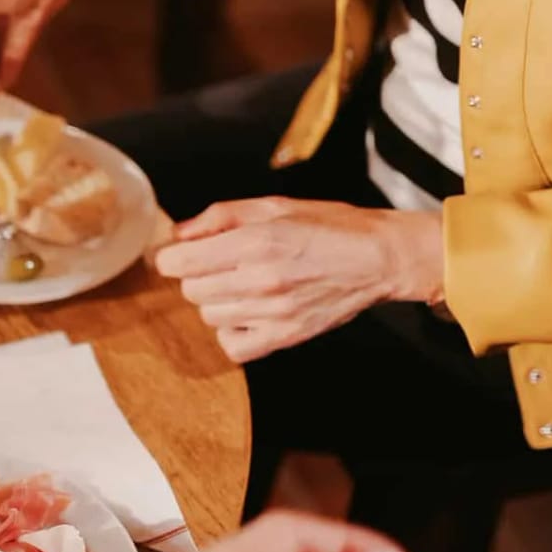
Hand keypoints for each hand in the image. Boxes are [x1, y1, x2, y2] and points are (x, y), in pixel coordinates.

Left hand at [157, 198, 445, 361]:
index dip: (172, 258)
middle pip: (190, 290)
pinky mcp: (285, 336)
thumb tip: (178, 235)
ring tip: (245, 286)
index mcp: (255, 241)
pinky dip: (233, 331)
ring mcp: (272, 312)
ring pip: (208, 316)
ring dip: (217, 302)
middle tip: (224, 266)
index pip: (178, 263)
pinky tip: (250, 312)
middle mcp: (260, 279)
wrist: (379, 258)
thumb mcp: (274, 206)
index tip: (181, 255)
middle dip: (198, 276)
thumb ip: (220, 217)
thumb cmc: (329, 226)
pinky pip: (232, 345)